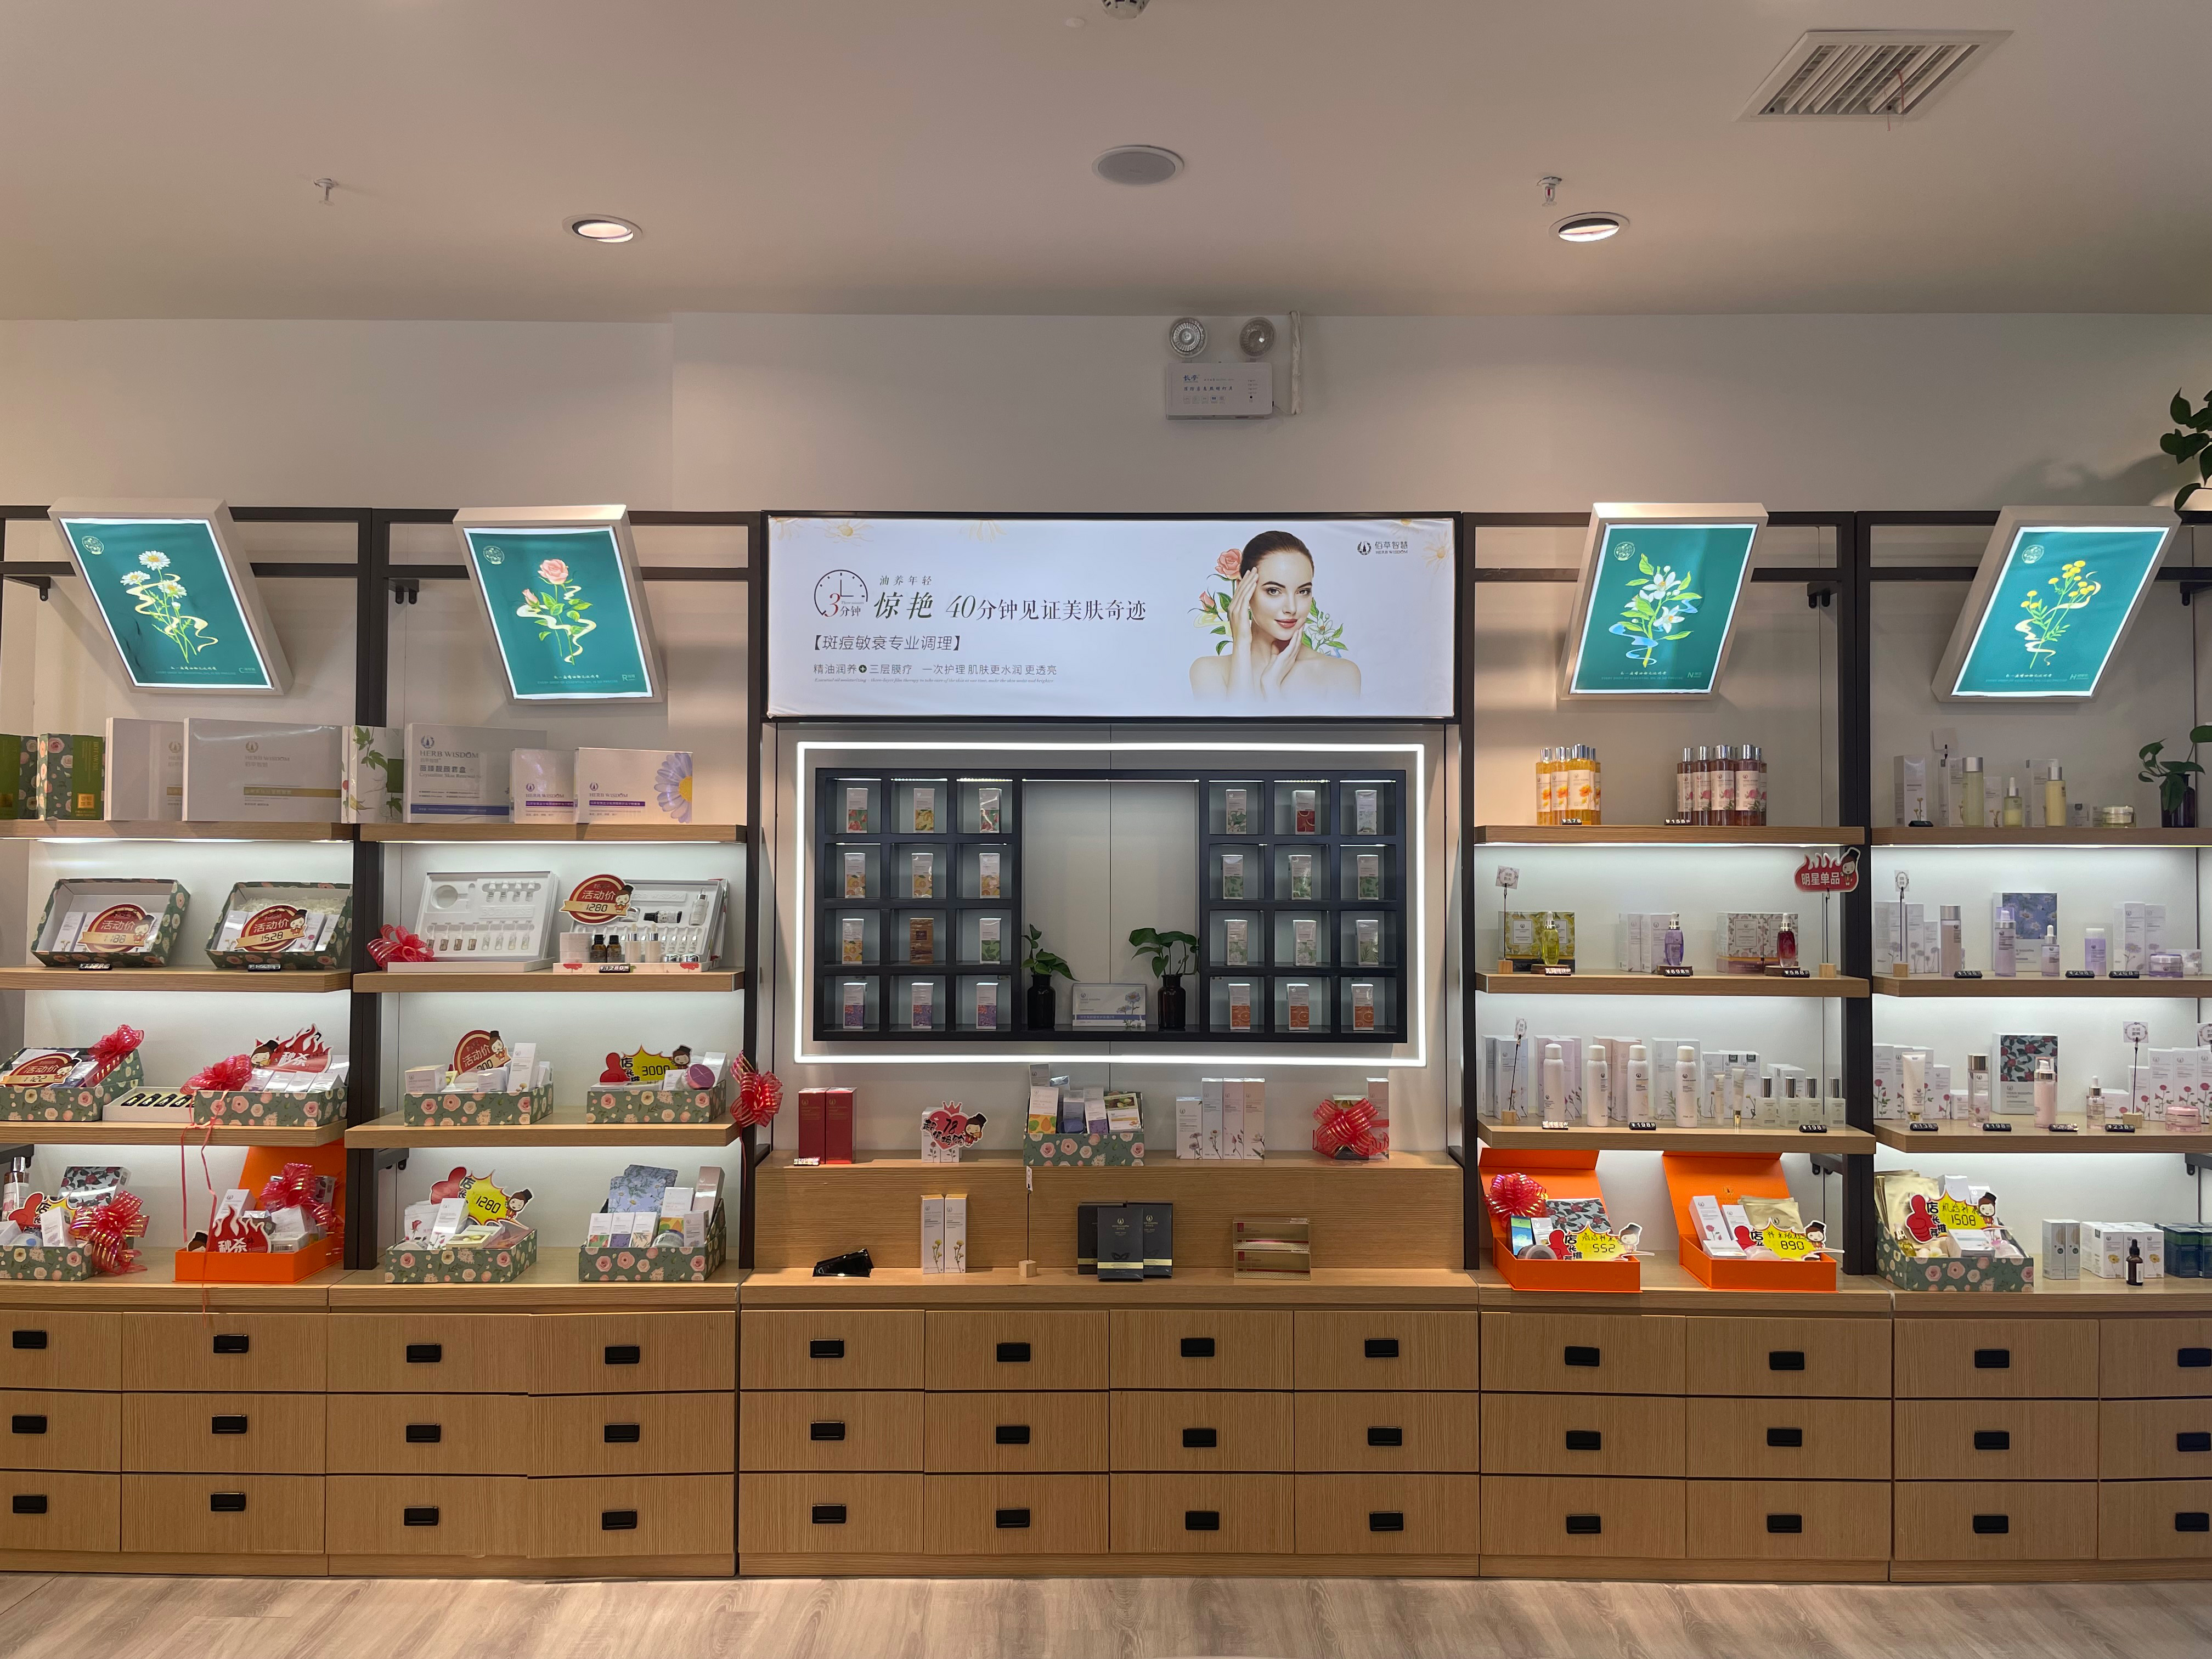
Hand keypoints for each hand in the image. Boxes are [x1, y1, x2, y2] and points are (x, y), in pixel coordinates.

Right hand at [1223, 570, 1263, 699]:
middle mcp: (1234, 620)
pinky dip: (1246, 594)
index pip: (1241, 600)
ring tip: (1254, 572)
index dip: (1246, 587)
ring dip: (1246, 584)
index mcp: (1238, 622)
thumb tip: (1263, 620)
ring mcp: (1235, 623)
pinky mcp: (1239, 626)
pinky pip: (1242, 606)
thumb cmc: (1250, 657)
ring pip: (1239, 598)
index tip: (1253, 575)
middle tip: (1253, 568)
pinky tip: (1252, 585)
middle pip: (1238, 595)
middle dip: (1246, 581)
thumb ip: (1257, 627)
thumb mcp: (1255, 637)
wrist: (1244, 669)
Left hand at [1259, 622, 1302, 698]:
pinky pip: (1292, 646)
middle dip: (1301, 633)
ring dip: (1299, 634)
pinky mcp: (1286, 658)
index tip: (1299, 628)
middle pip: (1298, 643)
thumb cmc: (1271, 673)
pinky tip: (1296, 633)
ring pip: (1297, 643)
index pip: (1295, 645)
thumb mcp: (1274, 659)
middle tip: (1303, 623)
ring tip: (1302, 625)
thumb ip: (1275, 651)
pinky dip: (1295, 639)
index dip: (1297, 636)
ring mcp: (1289, 658)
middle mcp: (1291, 658)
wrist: (1269, 683)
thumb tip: (1275, 643)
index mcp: (1289, 658)